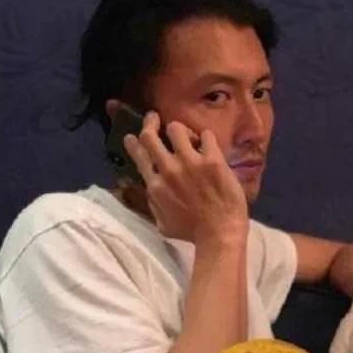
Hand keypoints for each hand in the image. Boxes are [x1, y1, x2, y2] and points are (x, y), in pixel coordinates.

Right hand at [123, 111, 247, 242]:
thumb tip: (151, 188)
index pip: (138, 154)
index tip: (132, 136)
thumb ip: (154, 203)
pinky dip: (206, 138)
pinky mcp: (212, 160)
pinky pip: (206, 135)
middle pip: (150, 135)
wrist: (219, 234)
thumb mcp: (162, 223)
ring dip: (180, 129)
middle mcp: (168, 170)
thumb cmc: (191, 233)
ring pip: (176, 128)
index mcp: (155, 185)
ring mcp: (190, 162)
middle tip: (155, 118)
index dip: (133, 141)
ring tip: (188, 136)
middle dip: (151, 122)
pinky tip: (210, 146)